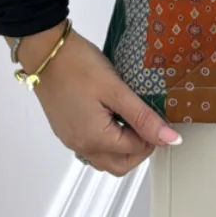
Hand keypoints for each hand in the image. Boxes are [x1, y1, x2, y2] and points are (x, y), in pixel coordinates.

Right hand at [21, 25, 180, 173]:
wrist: (44, 51)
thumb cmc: (78, 65)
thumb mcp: (116, 90)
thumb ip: (144, 118)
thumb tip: (171, 139)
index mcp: (95, 139)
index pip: (135, 151)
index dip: (152, 136)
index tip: (156, 116)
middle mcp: (80, 146)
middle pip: (119, 165)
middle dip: (139, 150)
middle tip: (147, 123)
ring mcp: (70, 140)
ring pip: (104, 159)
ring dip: (122, 148)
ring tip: (130, 120)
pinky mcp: (64, 130)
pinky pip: (90, 148)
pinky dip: (106, 141)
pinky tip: (111, 118)